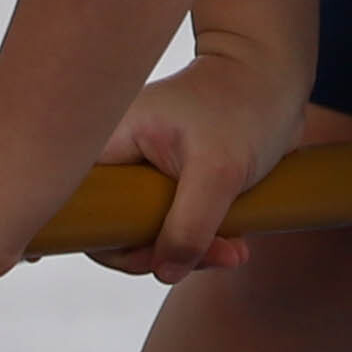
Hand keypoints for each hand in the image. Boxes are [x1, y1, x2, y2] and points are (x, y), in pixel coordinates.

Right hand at [90, 45, 311, 288]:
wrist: (276, 80)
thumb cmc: (245, 107)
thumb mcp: (218, 171)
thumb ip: (188, 226)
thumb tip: (165, 271)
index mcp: (111, 138)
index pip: (75, 200)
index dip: (94, 236)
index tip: (137, 255)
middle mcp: (120, 157)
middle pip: (113, 227)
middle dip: (158, 253)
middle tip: (208, 257)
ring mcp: (143, 172)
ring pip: (146, 234)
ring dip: (189, 252)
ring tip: (234, 249)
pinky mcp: (169, 184)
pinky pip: (170, 228)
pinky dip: (200, 242)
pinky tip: (233, 243)